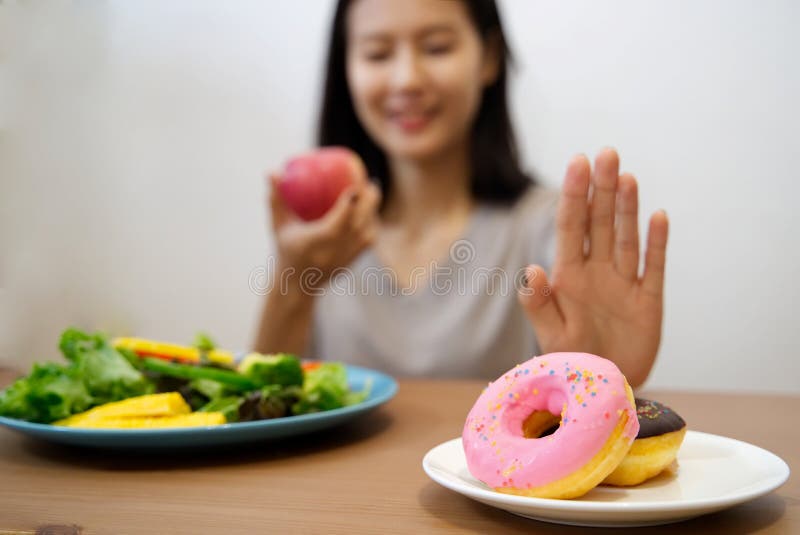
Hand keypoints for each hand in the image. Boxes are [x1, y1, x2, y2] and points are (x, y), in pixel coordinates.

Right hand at [268, 172, 380, 288]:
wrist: (297, 285)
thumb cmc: (286, 249)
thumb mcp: (277, 226)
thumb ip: (275, 199)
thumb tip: (271, 171)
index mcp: (316, 242)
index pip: (339, 221)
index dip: (351, 203)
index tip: (355, 186)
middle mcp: (334, 251)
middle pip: (359, 223)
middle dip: (368, 202)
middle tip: (368, 182)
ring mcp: (346, 258)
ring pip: (368, 231)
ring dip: (372, 212)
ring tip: (372, 192)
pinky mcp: (353, 261)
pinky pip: (369, 240)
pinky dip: (372, 224)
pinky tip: (371, 211)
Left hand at [518, 148, 668, 386]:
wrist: (600, 392)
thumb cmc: (569, 364)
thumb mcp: (551, 335)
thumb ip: (539, 303)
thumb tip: (529, 269)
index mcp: (569, 277)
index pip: (571, 226)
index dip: (575, 194)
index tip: (578, 161)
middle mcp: (596, 274)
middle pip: (600, 223)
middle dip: (602, 189)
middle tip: (607, 154)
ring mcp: (623, 285)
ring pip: (625, 238)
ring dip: (627, 208)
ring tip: (626, 176)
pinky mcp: (647, 302)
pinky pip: (653, 267)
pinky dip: (656, 243)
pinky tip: (657, 216)